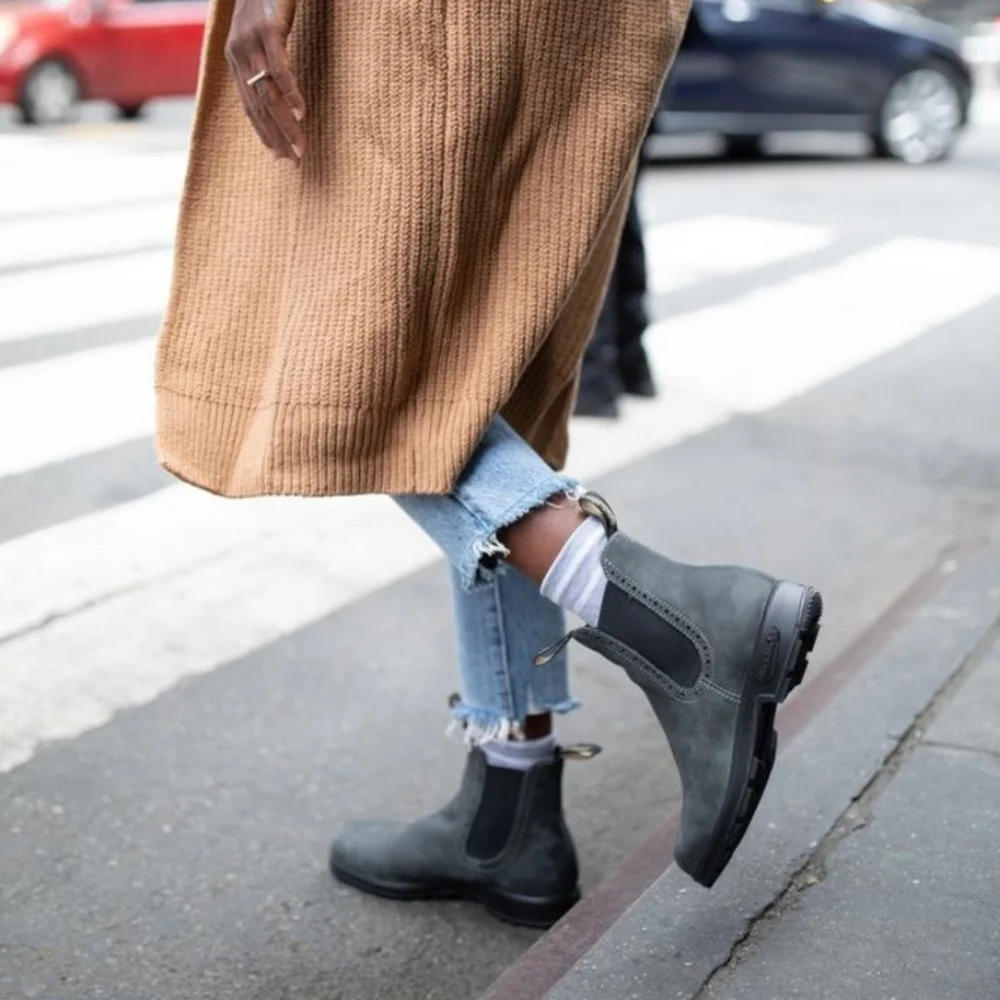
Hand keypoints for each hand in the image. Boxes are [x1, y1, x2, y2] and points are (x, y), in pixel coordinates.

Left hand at [225, 0, 306, 162]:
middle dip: (277, 137)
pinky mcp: (268, 29)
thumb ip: (267, 60)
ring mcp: (251, 41)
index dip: (264, 134)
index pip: (249, 106)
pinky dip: (290, 93)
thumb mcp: (263, 34)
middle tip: (294, 160)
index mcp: (235, 59)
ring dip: (286, 124)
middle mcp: (238, 53)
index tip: (280, 156)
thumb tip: (279, 91)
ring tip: (300, 146)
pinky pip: (279, 68)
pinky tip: (301, 113)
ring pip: (268, 93)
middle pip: (259, 106)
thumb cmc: (269, 0)